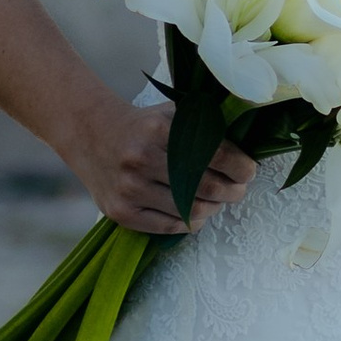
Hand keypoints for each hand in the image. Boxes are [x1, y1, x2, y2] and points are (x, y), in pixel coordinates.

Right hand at [66, 95, 259, 236]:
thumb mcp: (172, 113)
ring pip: (191, 211)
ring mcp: (129, 189)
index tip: (249, 171)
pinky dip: (191, 222)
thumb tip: (247, 149)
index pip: (215, 154)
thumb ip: (205, 126)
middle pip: (207, 187)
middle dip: (233, 191)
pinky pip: (169, 227)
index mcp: (159, 130)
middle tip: (239, 189)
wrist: (91, 135)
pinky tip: (196, 213)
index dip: (240, 167)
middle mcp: (142, 160)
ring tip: (217, 200)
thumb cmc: (143, 126)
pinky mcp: (121, 212)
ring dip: (214, 208)